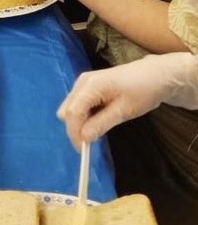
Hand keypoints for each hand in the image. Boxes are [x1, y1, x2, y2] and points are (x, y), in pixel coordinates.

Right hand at [57, 54, 197, 146]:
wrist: (156, 75)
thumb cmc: (144, 91)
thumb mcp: (124, 110)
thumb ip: (101, 124)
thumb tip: (84, 138)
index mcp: (90, 85)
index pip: (72, 112)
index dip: (74, 132)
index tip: (82, 149)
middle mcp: (82, 82)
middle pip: (67, 110)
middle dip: (76, 127)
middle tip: (92, 139)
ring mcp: (84, 83)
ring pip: (71, 108)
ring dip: (81, 121)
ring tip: (98, 128)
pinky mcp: (88, 86)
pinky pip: (79, 104)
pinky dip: (85, 115)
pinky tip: (99, 119)